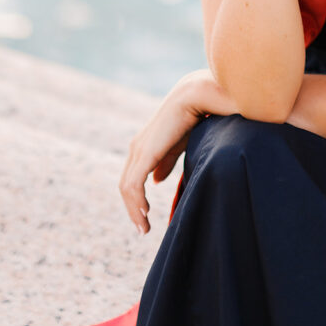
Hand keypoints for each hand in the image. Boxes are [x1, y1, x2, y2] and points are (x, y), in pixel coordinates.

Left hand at [119, 70, 237, 233]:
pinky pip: (134, 185)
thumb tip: (156, 180)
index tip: (146, 220)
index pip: (133, 178)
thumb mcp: (180, 144)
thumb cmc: (195, 115)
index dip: (136, 200)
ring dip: (134, 211)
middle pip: (126, 185)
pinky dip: (136, 203)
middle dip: (133, 210)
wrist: (199, 95)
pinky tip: (145, 215)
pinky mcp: (146, 152)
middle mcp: (138, 147)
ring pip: (127, 188)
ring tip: (144, 228)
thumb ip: (167, 161)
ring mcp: (139, 149)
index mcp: (146, 145)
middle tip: (143, 230)